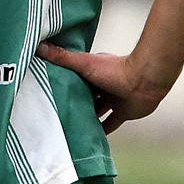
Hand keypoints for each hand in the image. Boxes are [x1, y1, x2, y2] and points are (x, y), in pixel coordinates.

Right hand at [37, 43, 170, 133]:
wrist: (145, 82)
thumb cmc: (114, 70)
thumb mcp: (83, 63)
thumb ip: (62, 57)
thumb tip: (38, 46)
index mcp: (92, 72)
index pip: (73, 78)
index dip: (62, 83)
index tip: (47, 89)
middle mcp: (102, 85)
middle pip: (84, 95)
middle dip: (73, 101)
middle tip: (55, 111)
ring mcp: (113, 99)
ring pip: (96, 109)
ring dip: (86, 116)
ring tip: (69, 125)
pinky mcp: (123, 112)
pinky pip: (110, 123)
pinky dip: (102, 130)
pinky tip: (90, 138)